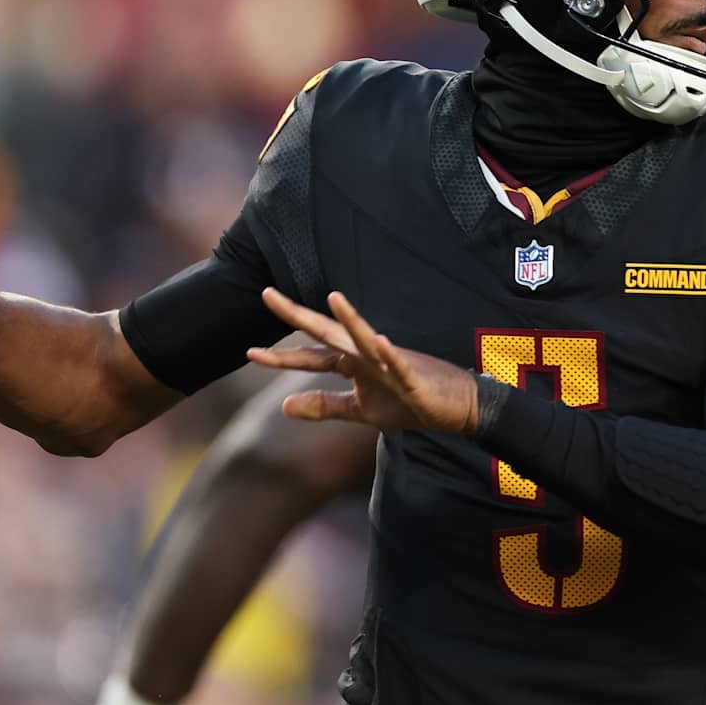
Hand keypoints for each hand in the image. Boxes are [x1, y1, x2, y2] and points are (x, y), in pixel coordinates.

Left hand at [248, 289, 478, 434]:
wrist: (455, 406)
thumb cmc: (407, 402)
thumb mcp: (360, 410)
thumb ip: (324, 405)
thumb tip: (283, 406)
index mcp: (353, 363)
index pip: (311, 356)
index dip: (281, 356)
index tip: (250, 352)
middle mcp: (366, 355)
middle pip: (327, 334)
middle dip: (298, 316)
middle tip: (266, 294)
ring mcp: (390, 362)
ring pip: (364, 339)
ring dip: (349, 319)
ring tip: (332, 299)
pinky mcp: (413, 376)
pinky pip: (399, 363)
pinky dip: (389, 353)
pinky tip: (379, 341)